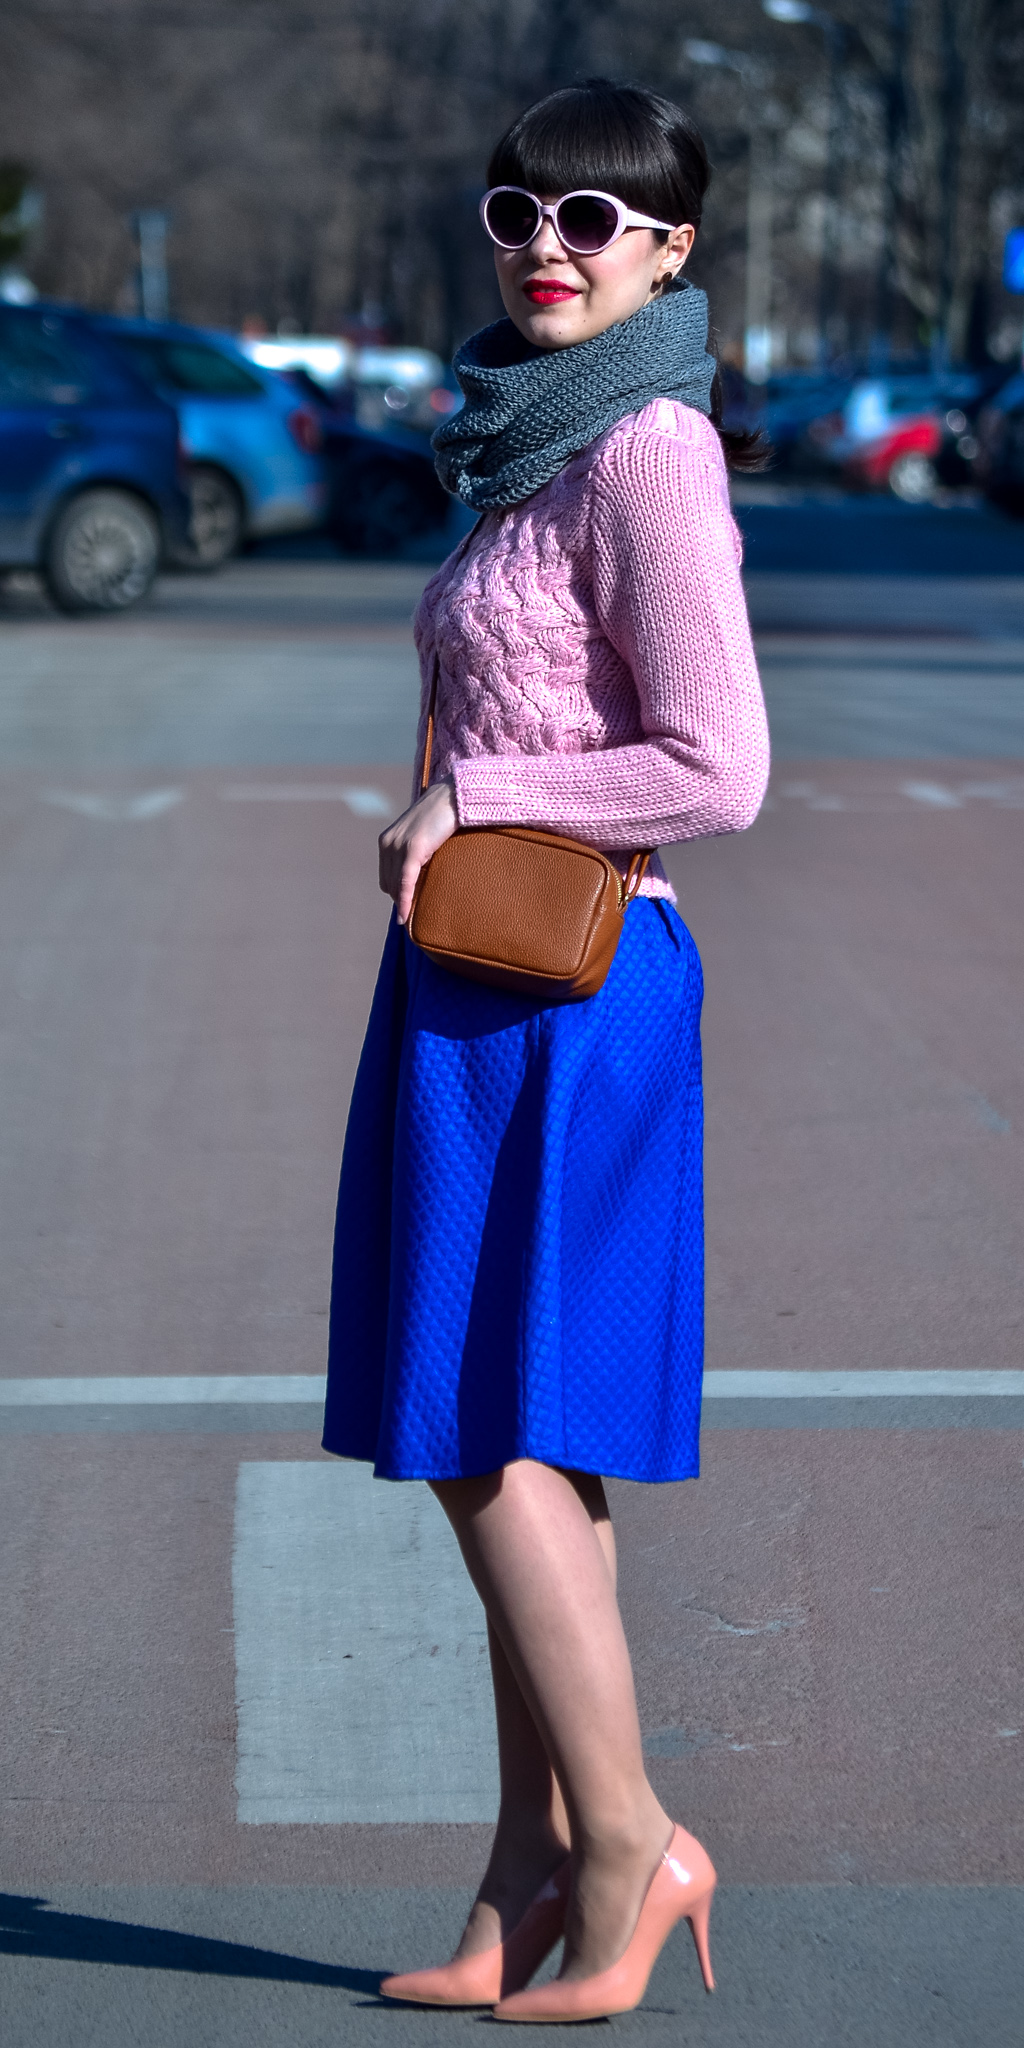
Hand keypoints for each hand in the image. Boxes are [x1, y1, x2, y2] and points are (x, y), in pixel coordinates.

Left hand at [378, 778, 457, 924]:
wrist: (452, 797)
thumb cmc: (441, 817)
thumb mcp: (420, 836)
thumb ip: (413, 852)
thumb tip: (417, 874)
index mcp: (387, 840)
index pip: (385, 875)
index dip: (395, 892)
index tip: (405, 905)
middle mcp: (388, 842)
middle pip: (388, 883)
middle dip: (399, 898)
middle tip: (411, 913)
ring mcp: (399, 845)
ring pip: (395, 885)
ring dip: (402, 902)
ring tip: (411, 916)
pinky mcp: (413, 848)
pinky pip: (405, 881)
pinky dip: (404, 900)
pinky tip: (405, 915)